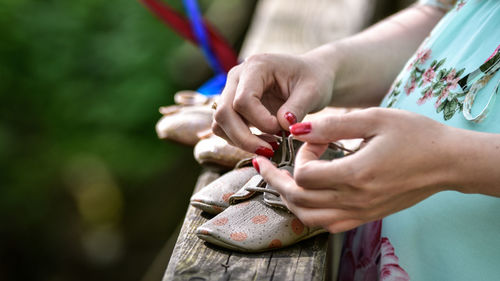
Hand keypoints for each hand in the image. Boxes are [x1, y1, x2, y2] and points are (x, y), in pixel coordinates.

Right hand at [212, 53, 334, 156]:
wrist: (310, 76)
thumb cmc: (313, 79)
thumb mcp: (312, 91)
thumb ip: (298, 107)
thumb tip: (283, 125)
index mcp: (256, 67)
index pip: (243, 100)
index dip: (260, 121)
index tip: (282, 130)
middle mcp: (237, 77)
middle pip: (224, 113)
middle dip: (244, 138)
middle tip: (270, 150)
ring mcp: (231, 91)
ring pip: (220, 123)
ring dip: (240, 141)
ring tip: (270, 146)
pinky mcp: (232, 106)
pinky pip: (224, 128)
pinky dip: (240, 140)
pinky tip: (264, 142)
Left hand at [253, 108, 456, 232]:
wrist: (448, 162)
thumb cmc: (415, 135)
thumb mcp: (374, 119)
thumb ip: (332, 125)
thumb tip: (297, 129)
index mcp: (356, 174)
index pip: (305, 175)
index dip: (301, 155)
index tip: (314, 140)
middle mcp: (355, 200)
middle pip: (299, 200)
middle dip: (276, 181)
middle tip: (264, 166)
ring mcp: (361, 212)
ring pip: (309, 217)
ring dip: (289, 199)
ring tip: (279, 181)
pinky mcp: (366, 216)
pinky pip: (328, 224)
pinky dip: (309, 212)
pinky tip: (307, 198)